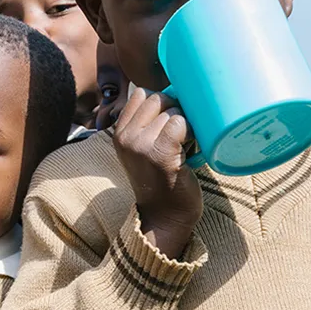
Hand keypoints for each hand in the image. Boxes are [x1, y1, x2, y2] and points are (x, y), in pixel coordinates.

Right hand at [114, 86, 201, 258]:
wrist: (165, 217)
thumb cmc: (162, 182)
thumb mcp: (143, 150)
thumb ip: (147, 124)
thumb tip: (173, 92)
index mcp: (119, 133)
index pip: (141, 94)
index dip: (162, 102)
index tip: (170, 121)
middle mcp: (125, 137)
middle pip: (158, 98)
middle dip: (176, 110)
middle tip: (182, 134)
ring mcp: (140, 145)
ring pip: (172, 110)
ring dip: (186, 123)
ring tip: (186, 145)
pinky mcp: (160, 153)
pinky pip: (181, 123)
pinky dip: (191, 132)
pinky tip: (191, 149)